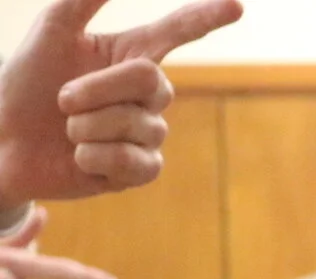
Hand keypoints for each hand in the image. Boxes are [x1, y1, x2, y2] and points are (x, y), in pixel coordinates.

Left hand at [0, 0, 242, 209]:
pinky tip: (80, 158)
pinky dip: (93, 158)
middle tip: (62, 99)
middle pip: (149, 79)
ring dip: (84, 127)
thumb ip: (81, 2)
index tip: (236, 6)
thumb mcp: (48, 36)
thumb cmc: (26, 87)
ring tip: (68, 132)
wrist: (7, 141)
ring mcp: (149, 133)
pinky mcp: (142, 169)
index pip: (176, 32)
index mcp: (130, 55)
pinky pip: (132, 161)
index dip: (205, 18)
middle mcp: (148, 94)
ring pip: (132, 124)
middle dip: (97, 89)